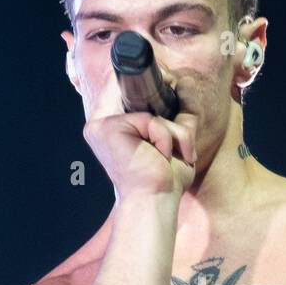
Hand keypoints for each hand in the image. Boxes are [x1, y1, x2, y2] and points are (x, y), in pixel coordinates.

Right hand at [81, 64, 199, 199]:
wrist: (155, 203)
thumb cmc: (163, 179)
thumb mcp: (175, 140)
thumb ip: (180, 113)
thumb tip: (185, 82)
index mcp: (112, 124)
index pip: (128, 85)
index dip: (152, 81)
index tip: (172, 90)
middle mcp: (101, 122)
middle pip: (138, 85)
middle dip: (166, 100)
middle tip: (173, 135)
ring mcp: (102, 124)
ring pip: (154, 109)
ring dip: (174, 133)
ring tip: (170, 156)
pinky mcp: (110, 128)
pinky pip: (153, 121)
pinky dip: (168, 140)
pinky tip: (162, 157)